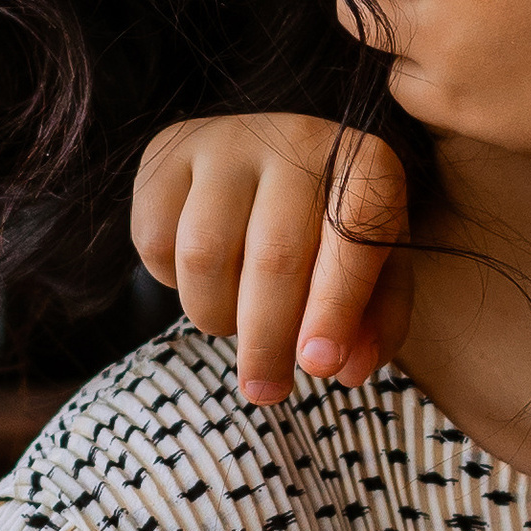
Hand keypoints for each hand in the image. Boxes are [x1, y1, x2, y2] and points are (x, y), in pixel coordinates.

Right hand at [132, 114, 411, 404]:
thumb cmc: (333, 233)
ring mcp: (228, 140)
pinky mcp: (168, 152)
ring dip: (217, 314)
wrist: (272, 165)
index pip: (354, 234)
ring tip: (237, 325)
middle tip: (266, 392)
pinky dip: (170, 282)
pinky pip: (154, 240)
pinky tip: (203, 278)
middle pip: (274, 256)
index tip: (319, 367)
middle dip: (268, 340)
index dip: (336, 305)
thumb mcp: (375, 274)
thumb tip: (347, 369)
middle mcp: (297, 139)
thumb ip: (375, 323)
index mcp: (365, 164)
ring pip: (204, 254)